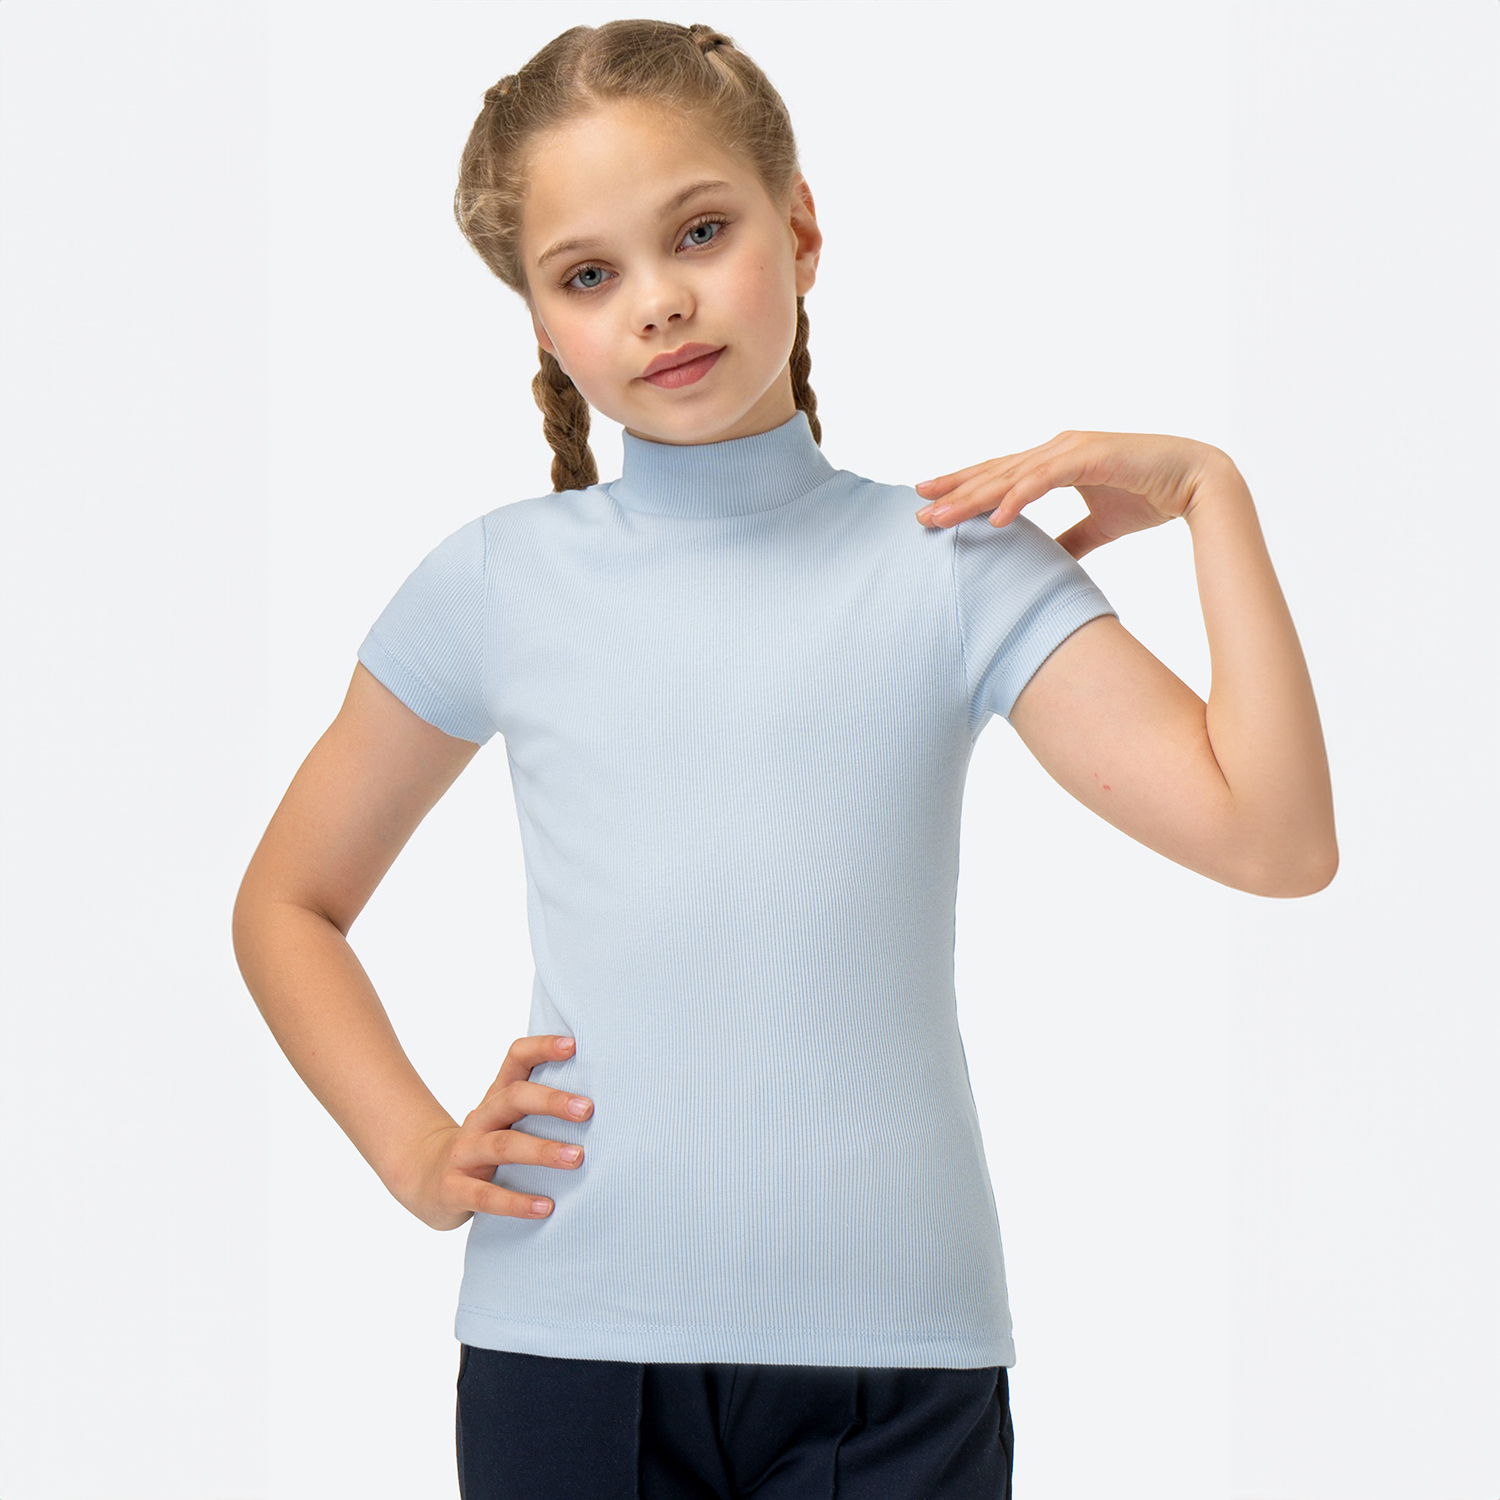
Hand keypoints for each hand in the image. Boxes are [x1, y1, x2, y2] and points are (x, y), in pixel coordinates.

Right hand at [397, 1033, 591, 1230]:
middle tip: (587, 1110)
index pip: (515, 1059)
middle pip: (512, 1098)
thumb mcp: (505, 1121)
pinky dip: (517, 1202)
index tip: (573, 1044)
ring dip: (541, 1151)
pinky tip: (546, 1208)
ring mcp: (464, 1154)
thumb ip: (539, 1109)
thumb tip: (600, 1101)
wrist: (425, 1179)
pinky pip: (486, 1196)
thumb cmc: (484, 1146)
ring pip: (503, 1146)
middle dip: (551, 1102)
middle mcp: (480, 1119)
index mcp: (496, 1098)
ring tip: (577, 1158)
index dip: (541, 1048)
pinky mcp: (454, 1189)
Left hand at [913, 429, 1226, 559]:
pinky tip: (994, 517)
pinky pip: (1045, 479)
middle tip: (916, 512)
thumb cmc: (1149, 497)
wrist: (1198, 483)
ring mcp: (1072, 450)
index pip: (999, 475)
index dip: (964, 489)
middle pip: (994, 472)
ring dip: (974, 497)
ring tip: (941, 518)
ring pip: (1011, 475)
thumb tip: (1043, 562)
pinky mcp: (1091, 457)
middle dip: (954, 492)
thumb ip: (1068, 540)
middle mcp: (1058, 450)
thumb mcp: (1097, 526)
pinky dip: (1017, 497)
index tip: (928, 505)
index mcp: (1055, 461)